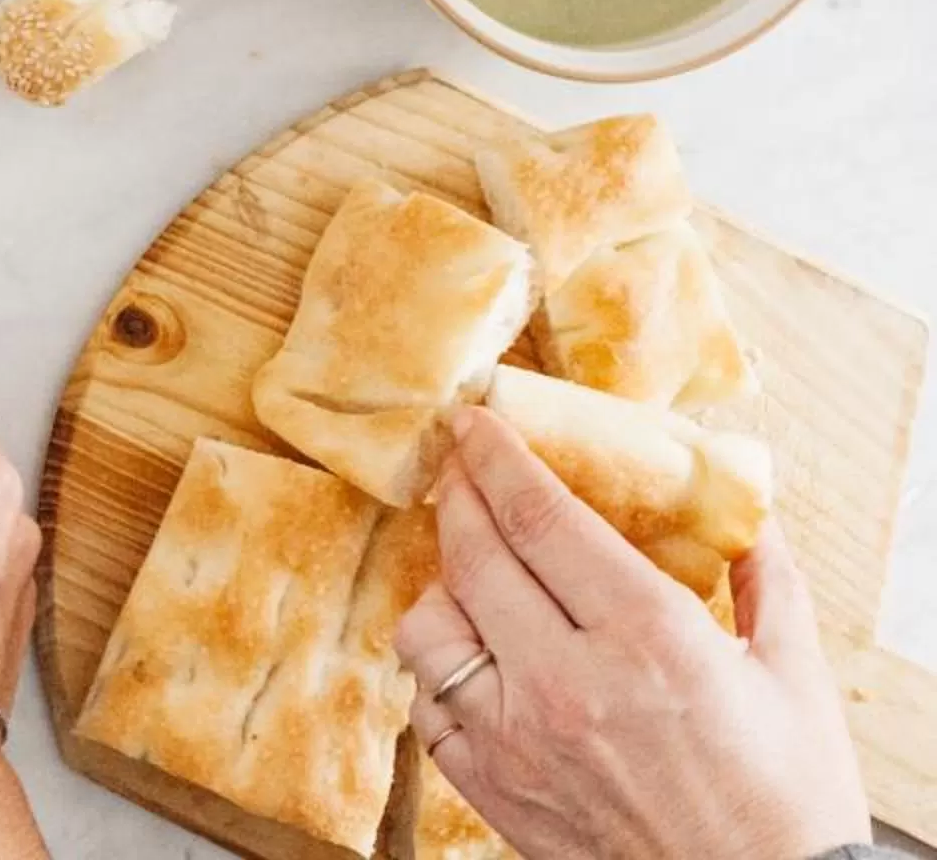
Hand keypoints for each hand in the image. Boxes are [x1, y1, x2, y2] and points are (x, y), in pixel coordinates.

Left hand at [395, 408, 868, 859]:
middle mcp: (565, 681)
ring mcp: (516, 739)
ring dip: (441, 590)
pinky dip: (441, 673)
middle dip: (456, 498)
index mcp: (645, 638)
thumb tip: (749, 517)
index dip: (496, 459)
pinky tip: (475, 662)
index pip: (538, 519)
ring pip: (428, 631)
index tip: (474, 423)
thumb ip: (768, 583)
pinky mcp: (491, 788)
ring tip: (471, 576)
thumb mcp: (795, 677)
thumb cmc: (788, 801)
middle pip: (472, 558)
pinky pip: (428, 708)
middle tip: (458, 470)